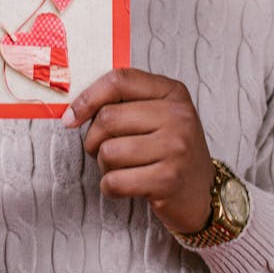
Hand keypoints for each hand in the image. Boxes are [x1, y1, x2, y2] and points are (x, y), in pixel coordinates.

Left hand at [61, 69, 213, 235]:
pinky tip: (127, 186)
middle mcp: (178, 116)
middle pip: (107, 118)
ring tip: (123, 168)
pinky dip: (110, 187)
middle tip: (105, 150)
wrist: (202, 192)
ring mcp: (176, 148)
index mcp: (172, 92)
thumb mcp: (157, 115)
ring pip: (108, 152)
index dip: (87, 98)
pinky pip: (115, 181)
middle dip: (94, 139)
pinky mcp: (168, 179)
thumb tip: (73, 110)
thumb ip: (123, 103)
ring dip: (105, 166)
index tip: (71, 118)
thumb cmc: (170, 151)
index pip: (119, 80)